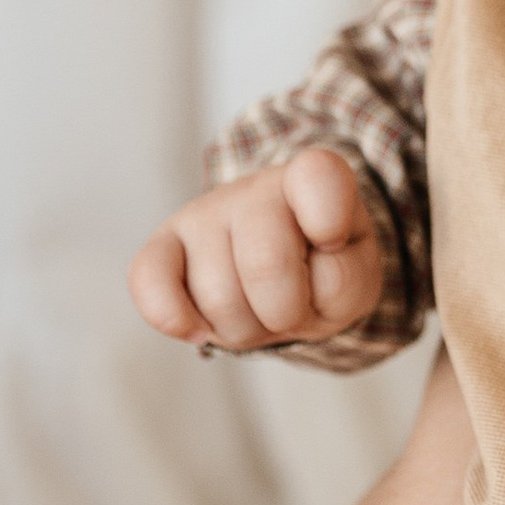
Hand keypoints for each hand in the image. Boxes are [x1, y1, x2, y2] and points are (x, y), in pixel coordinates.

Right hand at [128, 148, 383, 354]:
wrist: (284, 273)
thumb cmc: (322, 269)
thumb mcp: (356, 277)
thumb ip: (345, 279)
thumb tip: (294, 283)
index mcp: (313, 180)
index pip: (318, 176)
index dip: (328, 221)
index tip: (332, 241)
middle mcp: (253, 189)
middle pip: (266, 264)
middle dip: (287, 311)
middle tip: (291, 306)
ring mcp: (202, 215)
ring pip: (217, 297)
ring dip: (246, 329)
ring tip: (256, 310)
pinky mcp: (159, 247)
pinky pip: (149, 286)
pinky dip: (177, 321)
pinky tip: (201, 328)